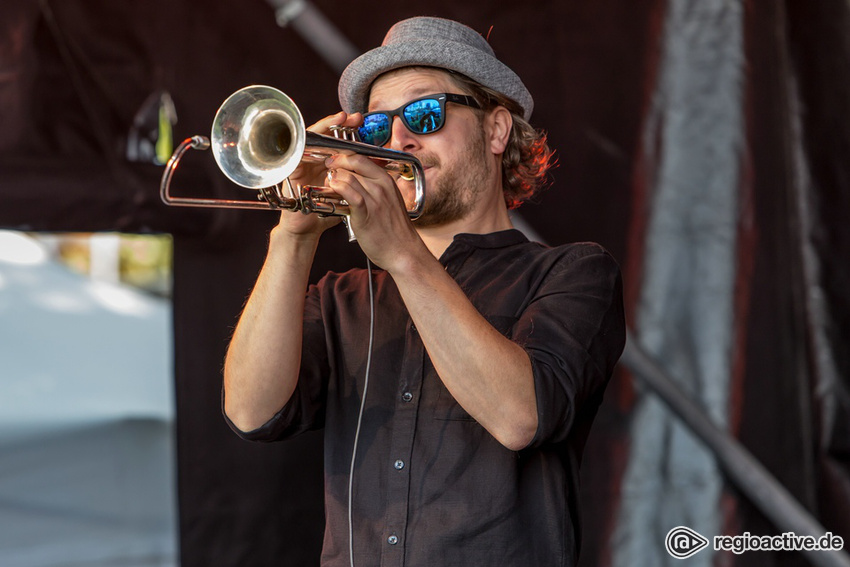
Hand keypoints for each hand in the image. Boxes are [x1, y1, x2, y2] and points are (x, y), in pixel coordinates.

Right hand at [275, 111, 362, 238]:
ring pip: (310, 138)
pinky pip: (295, 153)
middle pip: (323, 134)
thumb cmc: (326, 212)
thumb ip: (358, 180)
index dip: (347, 129)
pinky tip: (316, 135)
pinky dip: (304, 143)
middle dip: (336, 123)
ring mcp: (301, 163)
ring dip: (323, 127)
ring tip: (337, 119)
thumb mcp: (346, 192)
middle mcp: (314, 160)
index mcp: (327, 163)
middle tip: (350, 116)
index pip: (337, 140)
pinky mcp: (291, 171)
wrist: (308, 229)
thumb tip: (380, 169)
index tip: (359, 121)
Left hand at [322, 152, 426, 271]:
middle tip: (328, 174)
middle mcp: (381, 186)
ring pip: (347, 177)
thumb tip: (358, 181)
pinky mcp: (365, 213)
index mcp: (387, 181)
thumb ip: (376, 188)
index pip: (361, 158)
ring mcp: (374, 199)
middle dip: (335, 167)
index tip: (334, 161)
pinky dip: (338, 188)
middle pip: (352, 165)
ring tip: (329, 186)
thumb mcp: (390, 201)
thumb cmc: (395, 230)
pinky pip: (349, 193)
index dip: (343, 157)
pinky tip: (333, 191)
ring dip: (333, 179)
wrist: (403, 251)